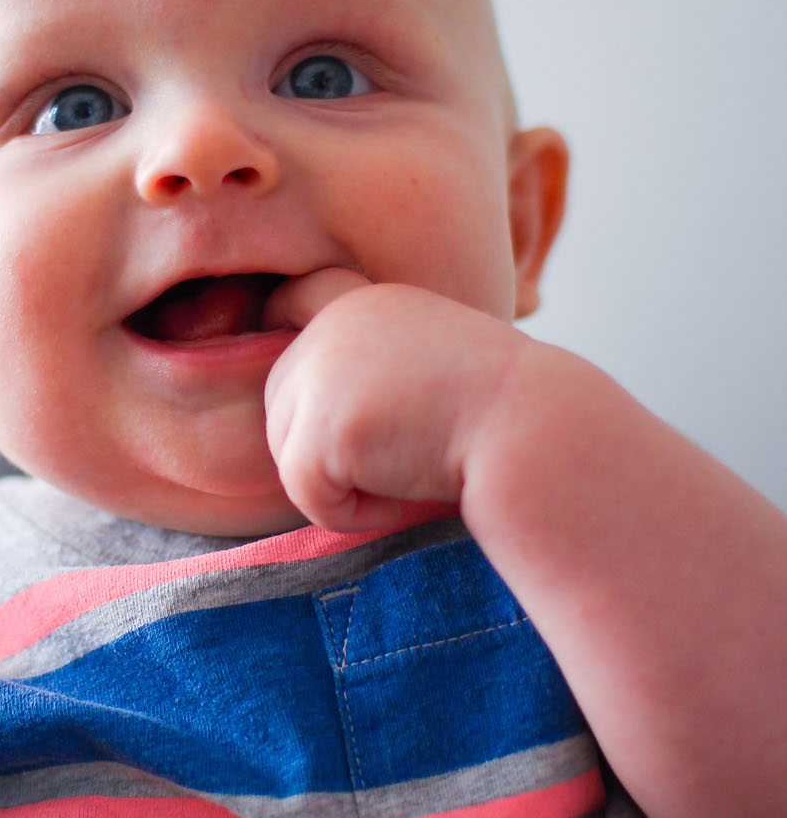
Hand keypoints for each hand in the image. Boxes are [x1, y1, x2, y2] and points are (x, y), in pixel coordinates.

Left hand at [263, 273, 517, 532]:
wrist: (536, 431)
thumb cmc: (500, 417)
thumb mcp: (428, 369)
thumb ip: (368, 374)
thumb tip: (300, 416)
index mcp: (362, 303)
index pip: (286, 306)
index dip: (287, 344)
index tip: (299, 366)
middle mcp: (332, 324)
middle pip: (280, 403)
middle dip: (324, 448)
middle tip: (396, 461)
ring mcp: (322, 371)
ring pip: (287, 452)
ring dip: (342, 484)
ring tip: (406, 475)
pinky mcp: (322, 427)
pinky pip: (305, 492)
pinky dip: (350, 514)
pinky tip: (402, 495)